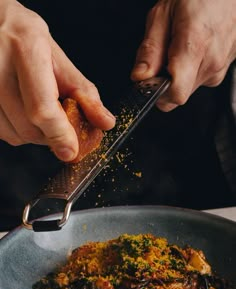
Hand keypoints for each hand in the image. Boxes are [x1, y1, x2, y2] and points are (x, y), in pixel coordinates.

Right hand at [0, 0, 114, 160]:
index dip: (59, 135)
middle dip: (52, 136)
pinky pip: (2, 132)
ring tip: (38, 110)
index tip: (71, 150)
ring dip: (35, 134)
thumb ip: (83, 93)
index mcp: (26, 48)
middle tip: (61, 126)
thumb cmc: (25, 40)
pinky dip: (18, 130)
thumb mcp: (58, 59)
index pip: (42, 108)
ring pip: (15, 134)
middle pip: (29, 127)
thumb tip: (105, 122)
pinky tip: (21, 111)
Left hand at [131, 0, 235, 111]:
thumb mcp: (163, 13)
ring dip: (177, 74)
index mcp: (195, 46)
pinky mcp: (224, 67)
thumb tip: (140, 77)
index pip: (176, 94)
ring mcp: (221, 66)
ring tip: (180, 45)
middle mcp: (212, 62)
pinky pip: (200, 78)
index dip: (157, 93)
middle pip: (179, 93)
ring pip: (188, 87)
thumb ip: (150, 49)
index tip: (149, 81)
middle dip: (164, 81)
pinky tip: (193, 46)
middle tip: (164, 54)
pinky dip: (191, 68)